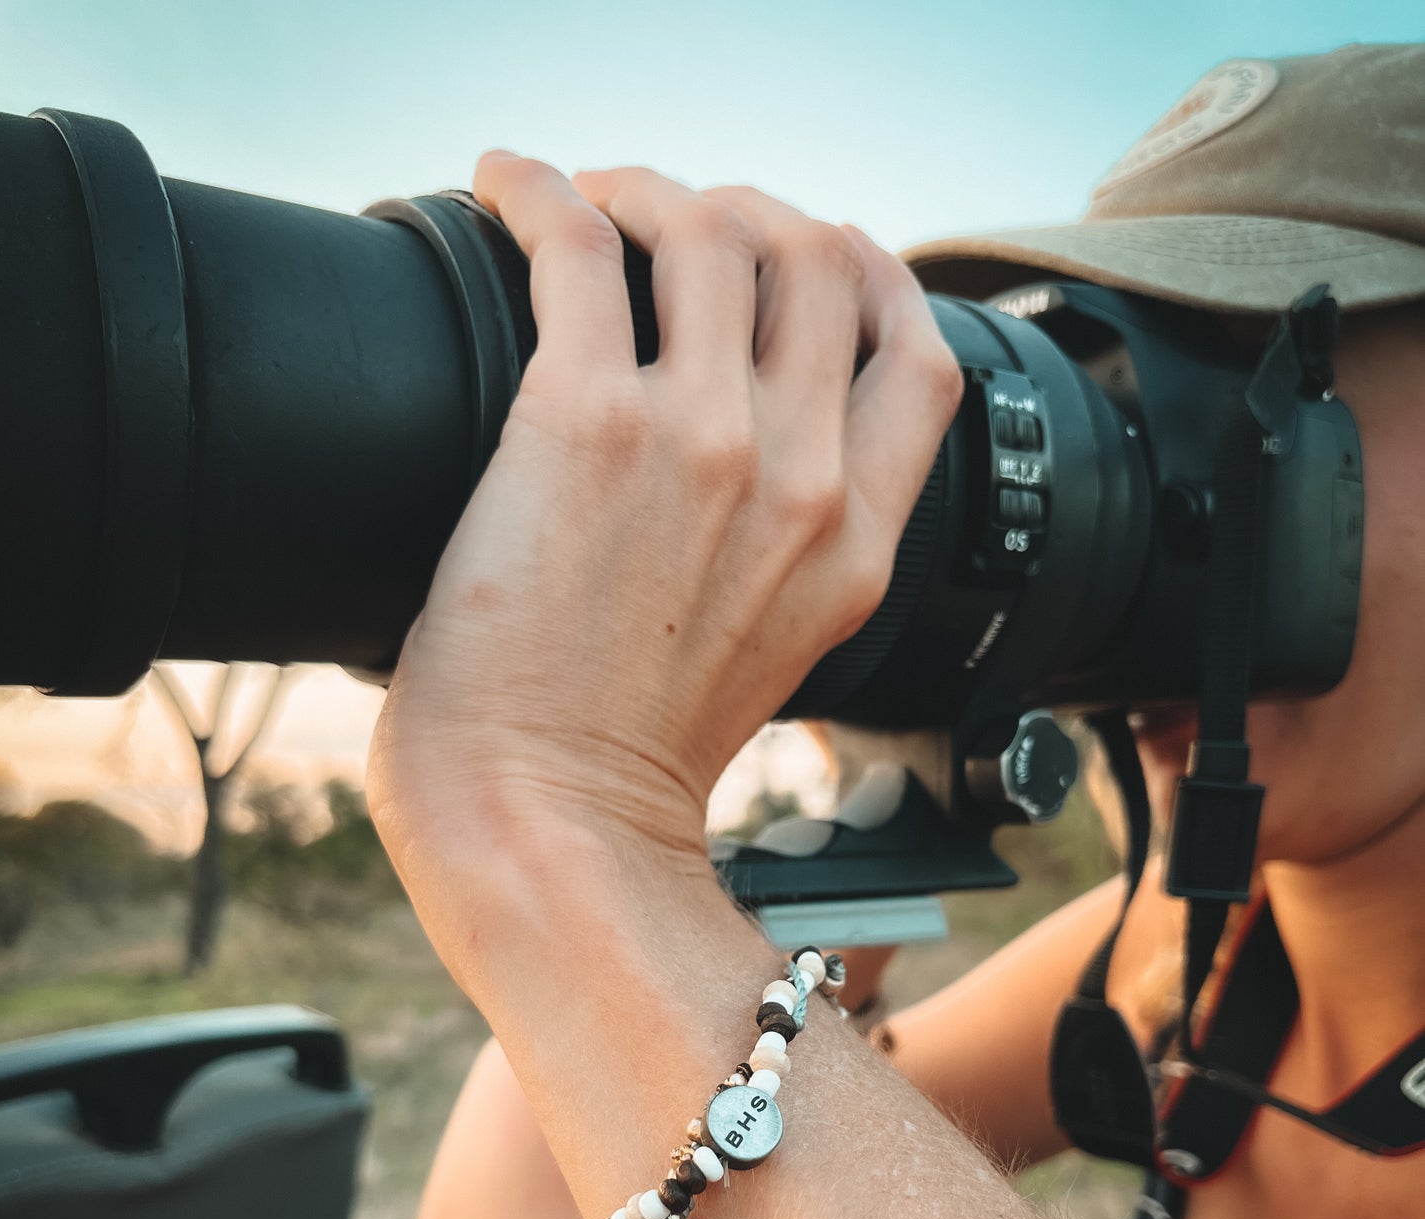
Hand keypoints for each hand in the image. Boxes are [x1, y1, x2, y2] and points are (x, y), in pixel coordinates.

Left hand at [368, 154, 960, 917]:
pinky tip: (508, 185)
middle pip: (821, 257)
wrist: (552, 822)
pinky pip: (574, 241)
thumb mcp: (777, 653)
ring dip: (647, 189)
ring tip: (589, 204)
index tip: (808, 254)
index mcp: (858, 542)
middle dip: (750, 211)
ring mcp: (700, 440)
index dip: (870, 274)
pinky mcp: (583, 423)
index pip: (921, 351)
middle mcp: (800, 478)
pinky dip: (538, 190)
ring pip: (712, 226)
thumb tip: (742, 457)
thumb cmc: (630, 759)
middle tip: (672, 227)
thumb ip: (792, 548)